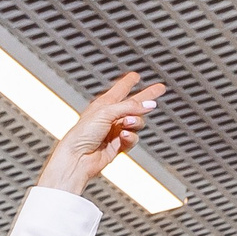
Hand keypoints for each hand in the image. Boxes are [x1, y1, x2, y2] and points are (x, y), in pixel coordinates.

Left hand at [35, 72, 166, 195]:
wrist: (76, 159)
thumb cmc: (82, 134)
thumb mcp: (106, 112)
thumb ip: (130, 106)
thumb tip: (150, 105)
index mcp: (103, 105)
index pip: (119, 90)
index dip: (128, 82)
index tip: (135, 76)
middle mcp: (109, 117)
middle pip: (133, 104)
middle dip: (146, 97)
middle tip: (160, 89)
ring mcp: (114, 132)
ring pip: (136, 123)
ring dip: (135, 122)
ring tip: (126, 124)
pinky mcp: (117, 146)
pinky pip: (132, 138)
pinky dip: (130, 137)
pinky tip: (124, 136)